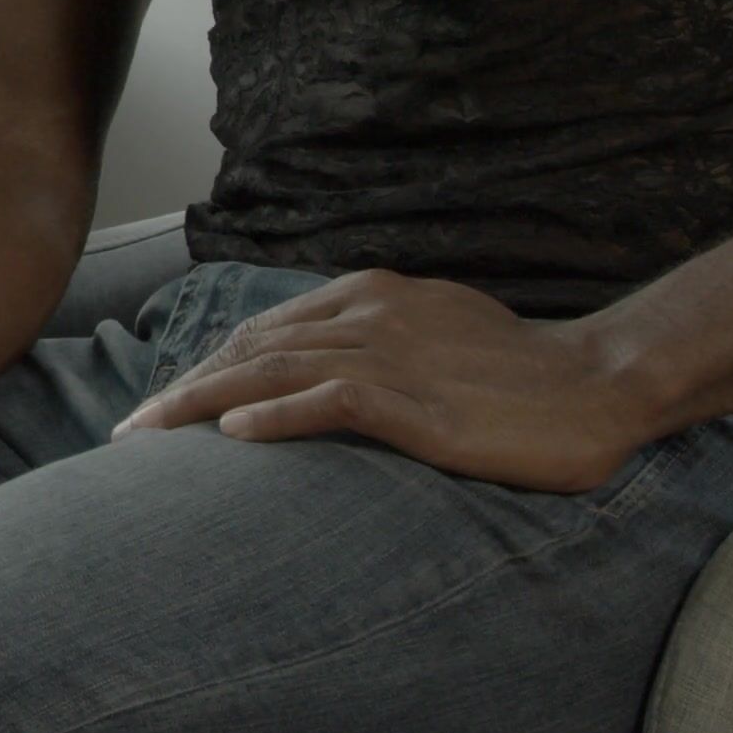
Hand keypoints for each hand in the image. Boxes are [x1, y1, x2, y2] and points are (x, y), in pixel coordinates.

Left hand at [110, 269, 659, 491]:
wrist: (599, 383)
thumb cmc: (517, 367)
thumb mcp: (432, 331)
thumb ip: (370, 336)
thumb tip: (313, 361)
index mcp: (368, 294)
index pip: (264, 330)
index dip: (206, 366)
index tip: (163, 403)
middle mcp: (369, 315)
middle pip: (253, 349)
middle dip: (185, 388)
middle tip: (133, 430)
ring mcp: (394, 356)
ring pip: (275, 372)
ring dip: (204, 405)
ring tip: (153, 435)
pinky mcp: (419, 402)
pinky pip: (331, 402)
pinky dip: (276, 416)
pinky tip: (234, 438)